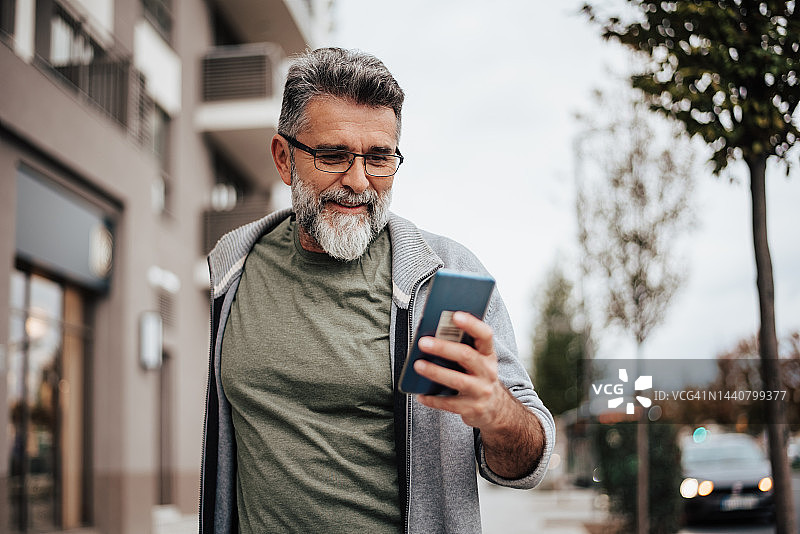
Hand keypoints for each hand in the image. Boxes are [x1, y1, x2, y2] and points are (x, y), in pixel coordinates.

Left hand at [413, 310, 545, 478]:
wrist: (496, 410)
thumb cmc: (478, 377)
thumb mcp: (478, 361)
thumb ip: (462, 347)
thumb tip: (433, 333)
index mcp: (489, 355)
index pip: (485, 335)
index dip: (472, 324)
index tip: (455, 315)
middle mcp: (488, 372)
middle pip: (466, 356)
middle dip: (443, 348)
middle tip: (422, 342)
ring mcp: (481, 392)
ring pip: (457, 380)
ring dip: (435, 372)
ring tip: (417, 365)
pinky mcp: (472, 409)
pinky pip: (449, 404)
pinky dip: (433, 399)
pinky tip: (420, 394)